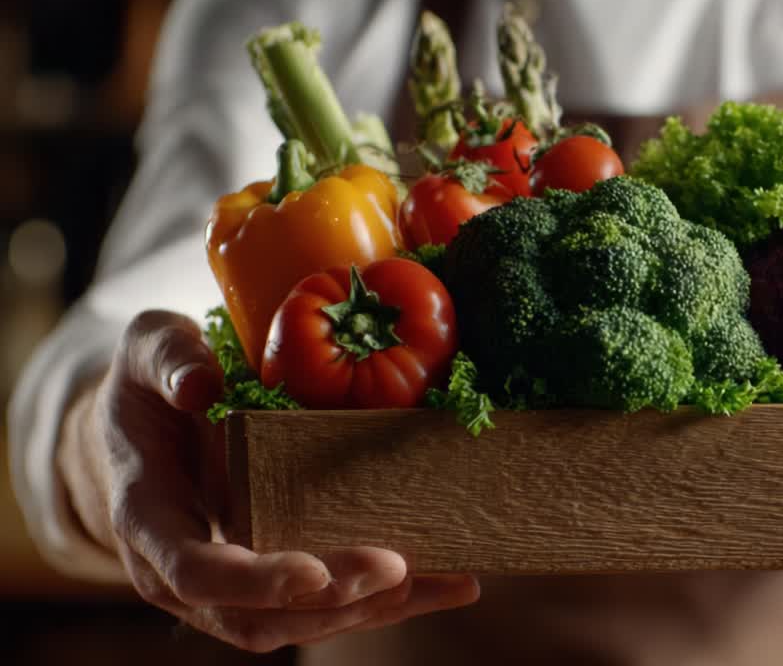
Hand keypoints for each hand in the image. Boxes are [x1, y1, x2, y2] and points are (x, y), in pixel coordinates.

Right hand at [57, 310, 478, 651]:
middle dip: (334, 599)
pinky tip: (446, 581)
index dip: (255, 580)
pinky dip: (384, 601)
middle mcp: (181, 571)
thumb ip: (168, 358)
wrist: (145, 425)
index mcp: (148, 517)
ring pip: (299, 623)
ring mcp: (227, 587)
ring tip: (446, 582)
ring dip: (374, 610)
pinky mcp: (270, 582)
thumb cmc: (150, 383)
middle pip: (257, 615)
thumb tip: (201, 386)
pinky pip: (325, 606)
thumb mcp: (147, 349)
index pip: (194, 570)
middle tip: (400, 568)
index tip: (314, 572)